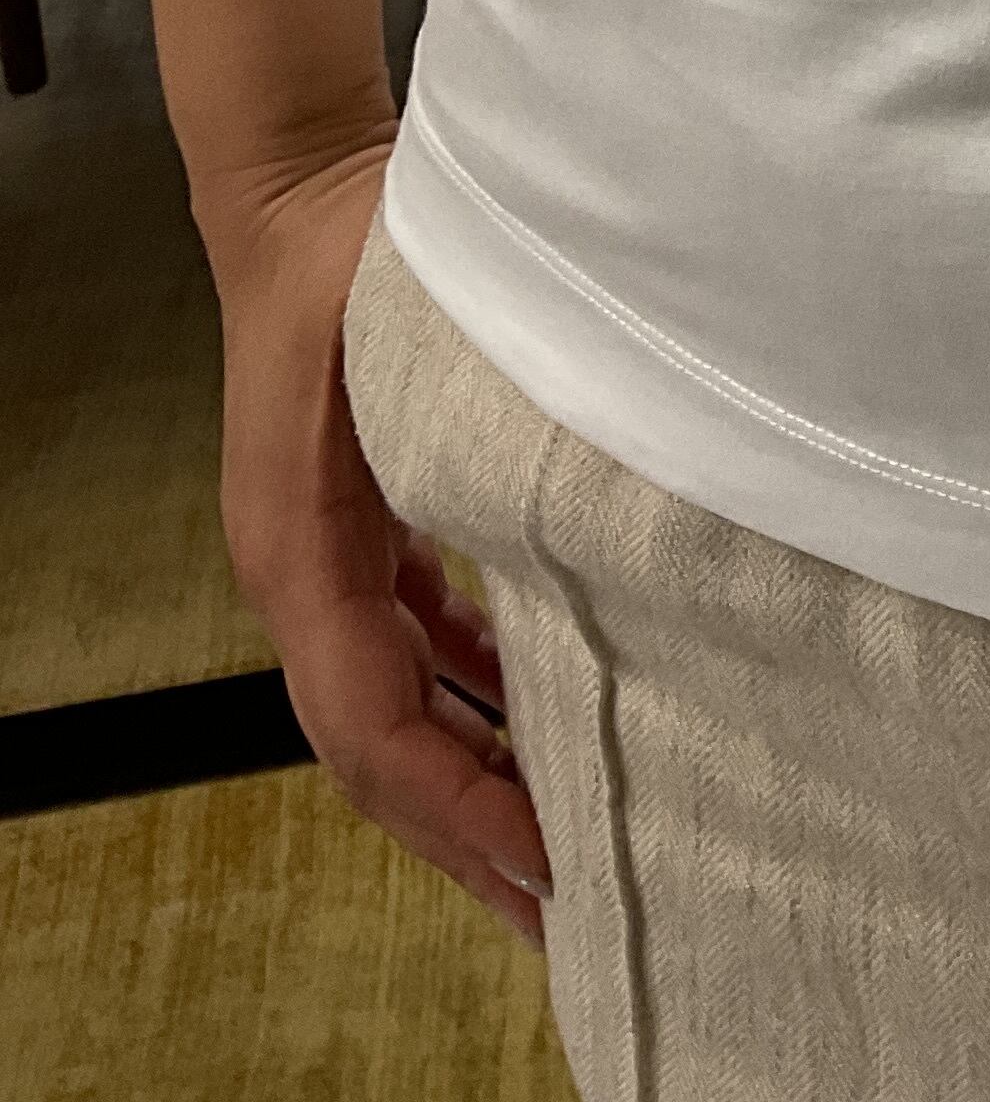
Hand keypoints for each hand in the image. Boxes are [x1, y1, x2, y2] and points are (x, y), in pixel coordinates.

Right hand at [198, 130, 555, 953]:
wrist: (303, 191)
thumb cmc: (364, 260)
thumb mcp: (420, 361)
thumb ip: (481, 454)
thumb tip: (577, 544)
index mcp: (303, 553)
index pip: (375, 725)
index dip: (458, 799)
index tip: (539, 858)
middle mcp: (300, 572)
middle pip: (376, 747)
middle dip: (463, 832)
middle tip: (559, 910)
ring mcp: (320, 552)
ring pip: (389, 703)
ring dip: (464, 773)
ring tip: (552, 845)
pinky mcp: (353, 523)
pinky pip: (401, 638)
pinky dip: (461, 687)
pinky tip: (527, 706)